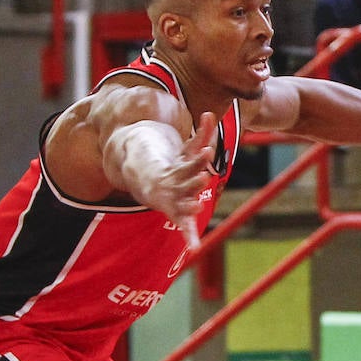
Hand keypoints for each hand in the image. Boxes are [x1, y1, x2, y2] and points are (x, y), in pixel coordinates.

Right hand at [150, 113, 218, 247]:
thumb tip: (209, 113)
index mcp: (179, 170)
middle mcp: (176, 187)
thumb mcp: (187, 150)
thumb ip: (200, 134)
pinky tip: (195, 248)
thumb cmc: (175, 166)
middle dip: (194, 181)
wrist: (151, 185)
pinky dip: (189, 237)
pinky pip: (185, 228)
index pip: (191, 163)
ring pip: (183, 206)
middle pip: (186, 184)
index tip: (207, 151)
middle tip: (203, 176)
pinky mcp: (179, 216)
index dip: (199, 158)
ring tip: (196, 207)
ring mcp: (176, 202)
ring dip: (189, 207)